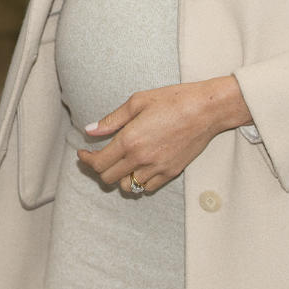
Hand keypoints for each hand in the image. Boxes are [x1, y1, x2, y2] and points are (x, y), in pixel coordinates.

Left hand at [78, 75, 251, 193]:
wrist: (205, 110)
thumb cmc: (171, 100)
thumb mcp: (136, 102)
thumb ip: (111, 120)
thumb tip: (89, 130)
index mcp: (129, 140)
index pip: (99, 162)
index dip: (86, 160)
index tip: (82, 153)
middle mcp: (141, 159)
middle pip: (109, 178)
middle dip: (98, 169)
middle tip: (97, 157)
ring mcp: (157, 168)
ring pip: (128, 186)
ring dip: (118, 177)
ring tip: (118, 164)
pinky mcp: (171, 173)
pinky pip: (147, 188)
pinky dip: (138, 181)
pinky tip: (137, 167)